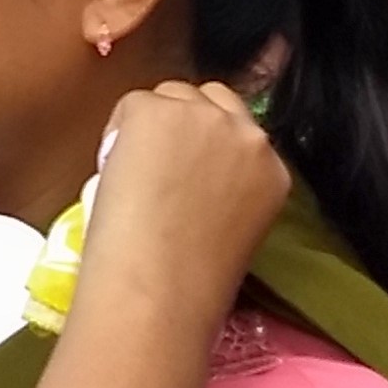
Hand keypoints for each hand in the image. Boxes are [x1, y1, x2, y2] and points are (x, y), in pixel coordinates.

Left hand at [69, 81, 292, 335]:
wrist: (157, 290)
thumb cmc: (191, 287)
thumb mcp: (234, 233)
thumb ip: (227, 193)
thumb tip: (189, 179)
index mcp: (273, 171)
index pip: (242, 135)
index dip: (209, 150)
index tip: (187, 173)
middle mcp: (248, 135)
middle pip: (212, 101)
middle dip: (186, 125)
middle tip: (158, 165)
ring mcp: (202, 117)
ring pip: (171, 97)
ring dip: (153, 125)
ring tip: (134, 172)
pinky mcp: (155, 111)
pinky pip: (132, 107)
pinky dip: (117, 134)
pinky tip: (115, 172)